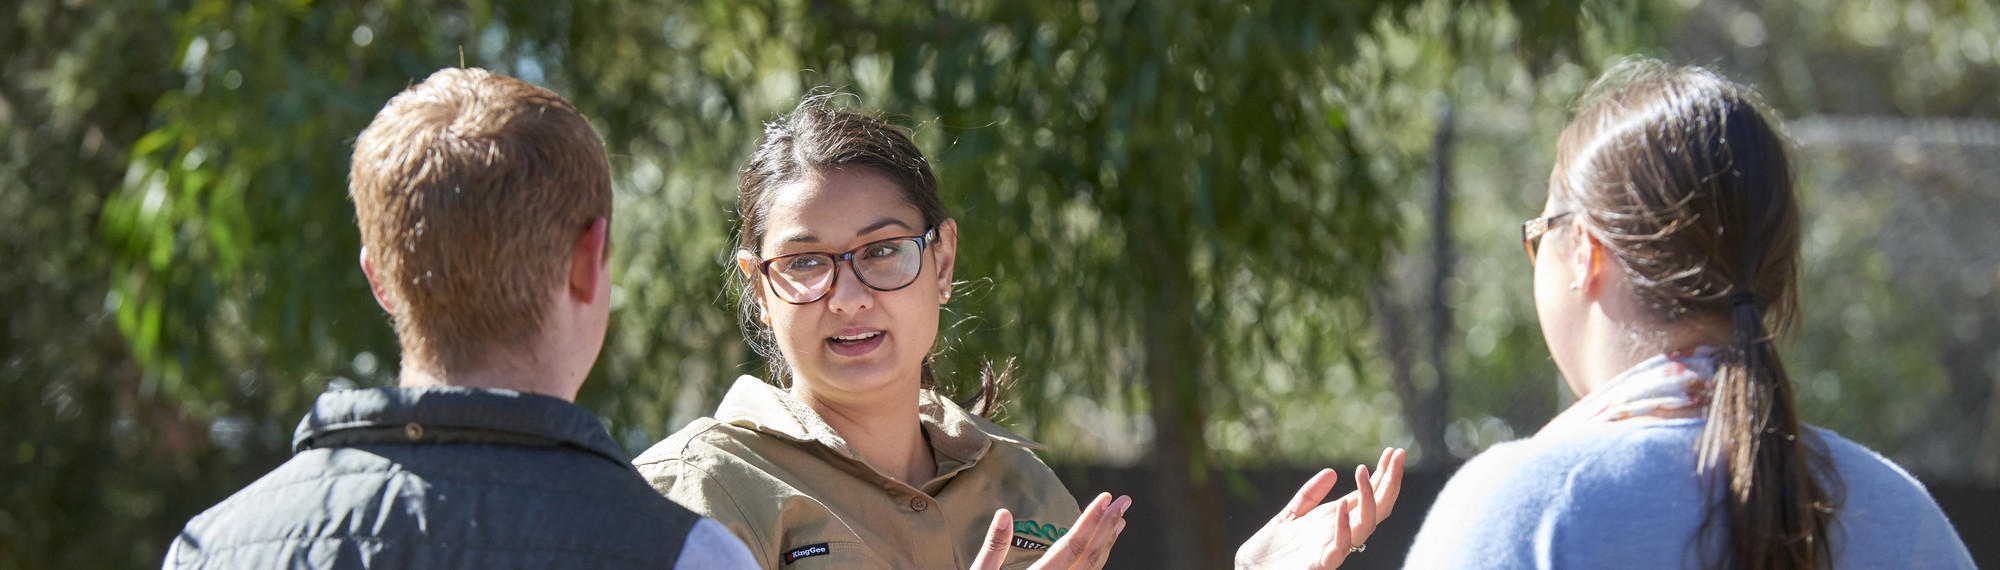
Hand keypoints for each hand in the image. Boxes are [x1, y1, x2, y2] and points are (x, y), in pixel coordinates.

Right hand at [969, 492, 1131, 569]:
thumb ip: (993, 548)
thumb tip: (1004, 513)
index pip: (1071, 546)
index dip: (1090, 520)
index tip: (1106, 497)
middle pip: (1090, 556)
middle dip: (1108, 526)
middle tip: (1124, 501)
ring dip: (1107, 543)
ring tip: (1120, 520)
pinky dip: (1097, 562)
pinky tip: (1101, 549)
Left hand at [1233, 448, 1406, 569]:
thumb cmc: (1270, 549)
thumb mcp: (1290, 514)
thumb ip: (1309, 495)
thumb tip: (1332, 472)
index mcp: (1334, 521)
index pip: (1368, 496)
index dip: (1383, 475)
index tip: (1394, 452)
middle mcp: (1340, 534)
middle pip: (1376, 508)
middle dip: (1390, 482)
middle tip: (1399, 455)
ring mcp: (1332, 549)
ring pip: (1365, 526)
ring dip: (1368, 498)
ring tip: (1364, 472)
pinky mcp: (1319, 564)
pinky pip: (1340, 547)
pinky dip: (1344, 528)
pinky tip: (1342, 507)